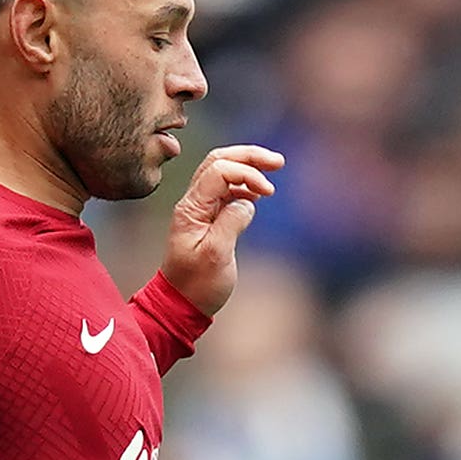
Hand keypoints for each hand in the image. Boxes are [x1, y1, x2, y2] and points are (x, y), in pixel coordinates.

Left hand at [158, 144, 286, 318]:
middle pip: (219, 161)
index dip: (247, 173)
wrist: (182, 303)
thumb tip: (247, 202)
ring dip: (248, 167)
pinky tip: (260, 193)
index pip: (219, 171)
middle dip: (248, 156)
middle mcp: (194, 202)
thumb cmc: (197, 284)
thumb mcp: (215, 255)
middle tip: (278, 161)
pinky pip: (227, 190)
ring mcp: (201, 209)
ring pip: (223, 172)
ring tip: (274, 170)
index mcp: (191, 208)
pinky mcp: (210, 218)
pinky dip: (246, 184)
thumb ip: (231, 223)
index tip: (268, 192)